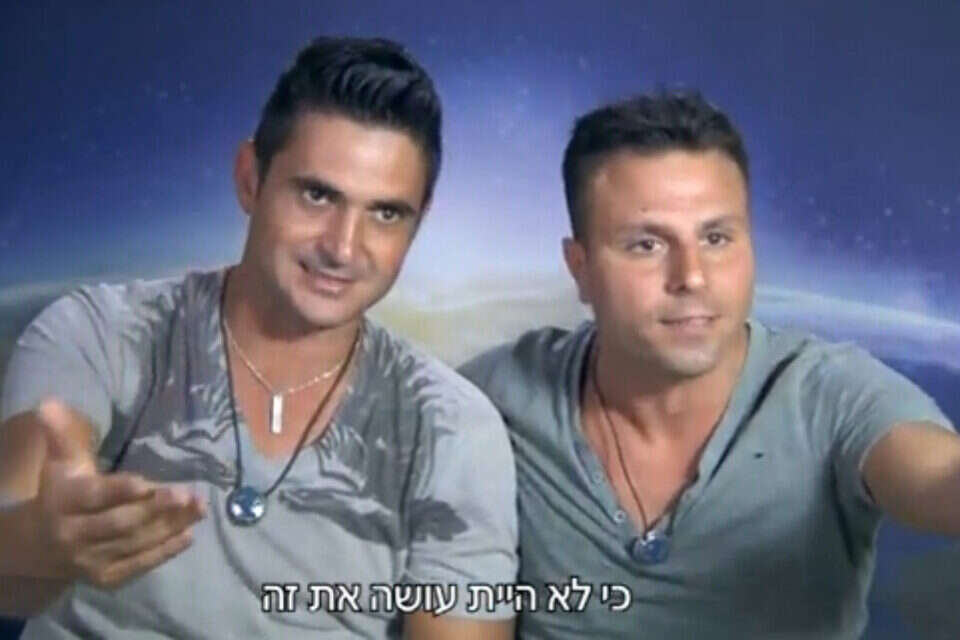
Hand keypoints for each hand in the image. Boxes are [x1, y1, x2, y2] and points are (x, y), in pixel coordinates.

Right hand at [30, 400, 205, 588]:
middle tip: (188, 493)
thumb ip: (62, 433)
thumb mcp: (60, 462)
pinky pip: (138, 565)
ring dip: (170, 526)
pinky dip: (164, 552)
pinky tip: (189, 535)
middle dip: (155, 508)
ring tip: (201, 507)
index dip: (120, 491)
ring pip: (135, 543)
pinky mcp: (106, 577)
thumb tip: (49, 402)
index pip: (94, 497)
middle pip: (120, 522)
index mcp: (63, 502)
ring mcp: (90, 560)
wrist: (36, 547)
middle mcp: (74, 534)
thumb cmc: (59, 493)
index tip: (147, 482)